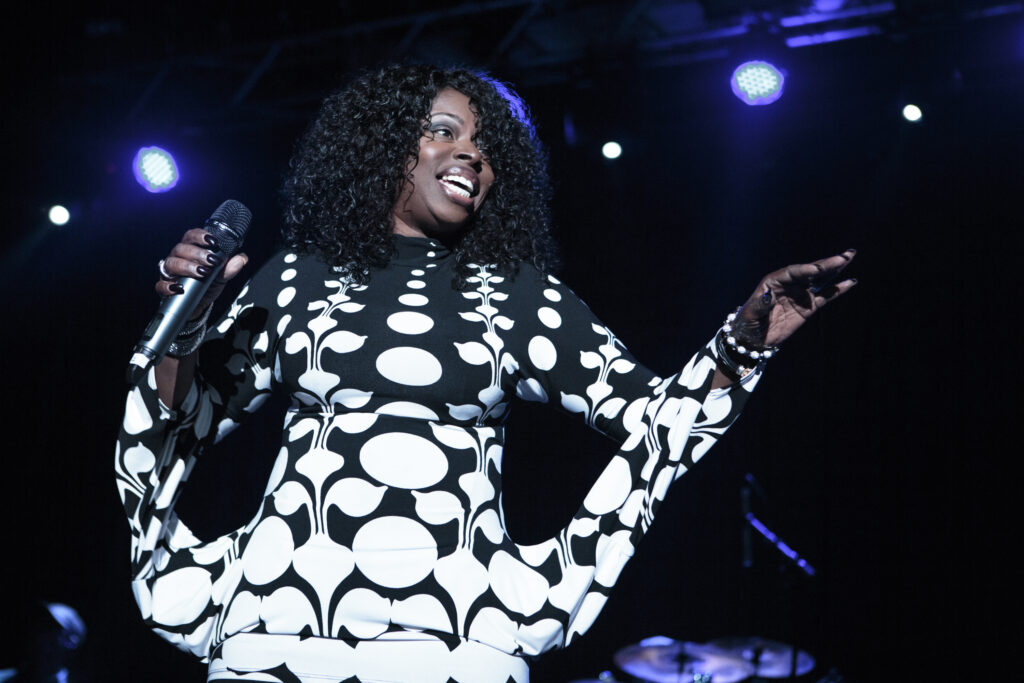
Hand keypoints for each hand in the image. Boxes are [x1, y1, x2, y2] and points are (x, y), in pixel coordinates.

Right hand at [156, 228, 247, 315]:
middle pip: (181, 249)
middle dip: (197, 253)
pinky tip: (180, 288)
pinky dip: (169, 286)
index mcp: (190, 251)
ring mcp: (169, 272)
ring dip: (187, 267)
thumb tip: (241, 258)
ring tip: (202, 272)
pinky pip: (161, 285)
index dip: (200, 236)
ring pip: (171, 263)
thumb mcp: (221, 277)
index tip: (213, 241)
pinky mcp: (164, 287)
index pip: (191, 237)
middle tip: (212, 261)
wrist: (198, 306)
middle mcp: (178, 258)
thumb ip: (229, 268)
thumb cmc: (206, 285)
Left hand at [732, 248, 856, 347]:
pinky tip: (850, 282)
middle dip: (827, 263)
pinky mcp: (808, 307)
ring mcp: (800, 295)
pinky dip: (837, 290)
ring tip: (849, 257)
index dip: (805, 270)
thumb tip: (767, 295)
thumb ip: (760, 303)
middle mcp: (789, 284)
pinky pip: (825, 296)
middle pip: (810, 271)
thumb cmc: (746, 323)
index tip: (817, 269)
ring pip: (820, 280)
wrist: (752, 339)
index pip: (792, 272)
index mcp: (773, 281)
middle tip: (845, 255)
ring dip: (834, 269)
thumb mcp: (750, 313)